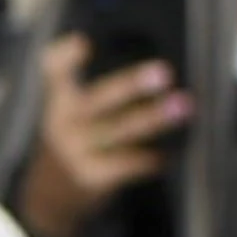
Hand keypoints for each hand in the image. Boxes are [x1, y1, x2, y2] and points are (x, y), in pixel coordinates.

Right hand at [14, 45, 187, 236]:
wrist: (53, 194)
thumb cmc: (78, 139)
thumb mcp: (71, 110)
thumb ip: (99, 88)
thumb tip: (160, 71)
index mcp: (60, 100)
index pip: (55, 72)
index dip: (66, 58)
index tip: (83, 42)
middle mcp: (63, 123)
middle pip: (98, 101)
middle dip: (130, 86)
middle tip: (162, 73)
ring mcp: (76, 151)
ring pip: (119, 130)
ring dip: (153, 118)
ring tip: (183, 105)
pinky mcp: (91, 176)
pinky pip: (126, 165)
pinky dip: (149, 159)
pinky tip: (168, 154)